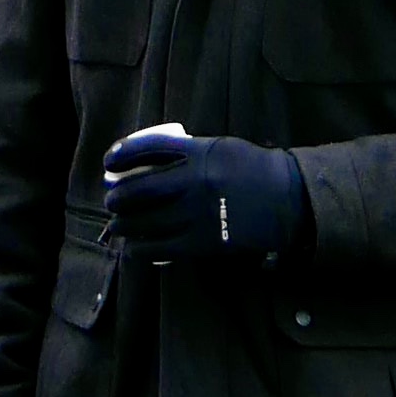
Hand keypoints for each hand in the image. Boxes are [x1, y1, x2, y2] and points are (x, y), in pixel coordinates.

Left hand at [102, 129, 309, 262]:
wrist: (286, 199)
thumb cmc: (252, 170)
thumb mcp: (220, 148)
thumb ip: (187, 152)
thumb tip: (146, 164)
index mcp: (199, 153)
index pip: (149, 148)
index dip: (123, 154)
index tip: (109, 162)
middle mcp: (195, 182)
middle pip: (141, 189)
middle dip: (118, 197)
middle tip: (111, 202)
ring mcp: (198, 214)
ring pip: (147, 221)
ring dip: (124, 225)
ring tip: (116, 226)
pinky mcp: (204, 242)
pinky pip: (162, 247)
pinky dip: (141, 248)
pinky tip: (132, 248)